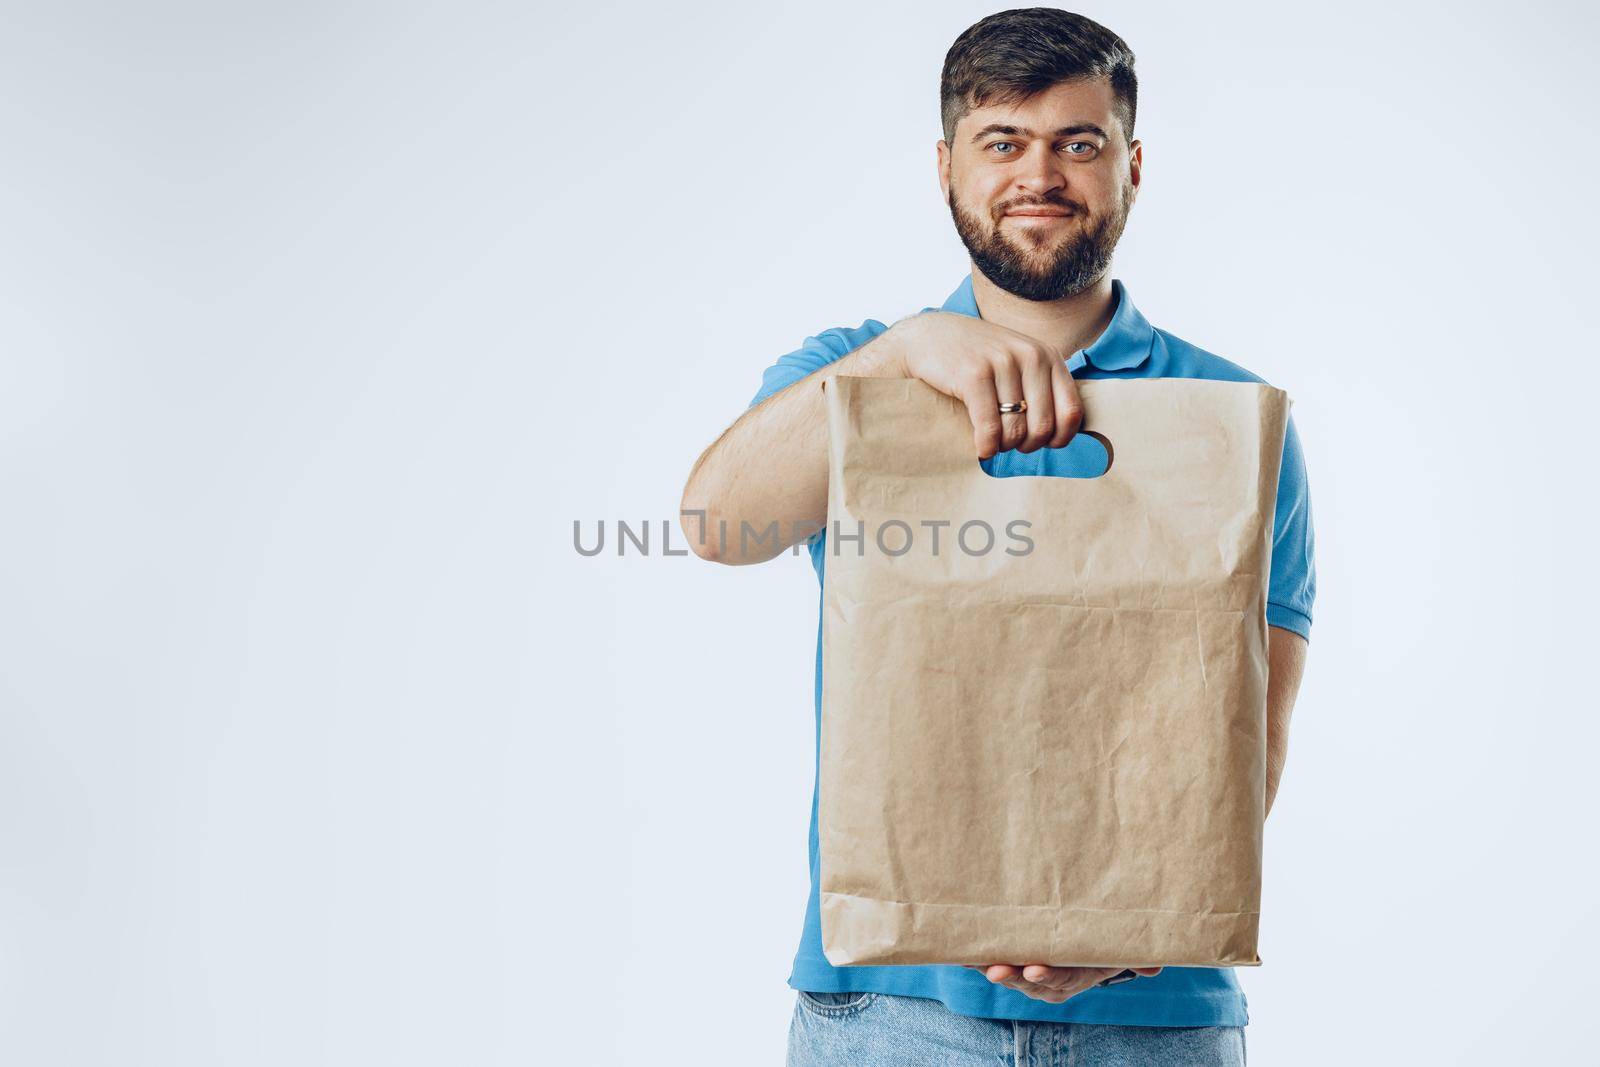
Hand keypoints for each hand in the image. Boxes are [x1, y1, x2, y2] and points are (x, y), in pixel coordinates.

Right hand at [877, 312, 1082, 459]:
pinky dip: (986, 446)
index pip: (1071, 411)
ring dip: (1003, 447)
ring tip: (992, 442)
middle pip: (1043, 427)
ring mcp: (1002, 363)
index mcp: (1048, 356)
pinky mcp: (974, 374)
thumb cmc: (977, 358)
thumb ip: (1042, 388)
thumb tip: (1064, 435)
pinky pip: (989, 428)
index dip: (1059, 438)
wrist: (929, 337)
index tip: (1042, 444)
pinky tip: (980, 447)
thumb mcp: (1018, 363)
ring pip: (1015, 431)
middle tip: (1010, 444)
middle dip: (1026, 446)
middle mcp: (1031, 356)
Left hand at [965, 963, 1163, 1003]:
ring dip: (989, 967)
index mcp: (1073, 978)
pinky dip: (976, 958)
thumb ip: (1133, 958)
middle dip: (1012, 976)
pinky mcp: (1009, 964)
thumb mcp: (1118, 952)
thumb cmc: (1099, 945)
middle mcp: (1047, 982)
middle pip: (1029, 981)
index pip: (1060, 980)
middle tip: (997, 970)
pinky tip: (960, 953)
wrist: (1080, 948)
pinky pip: (992, 962)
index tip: (1034, 970)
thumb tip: (1155, 967)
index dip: (1047, 976)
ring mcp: (1026, 975)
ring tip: (974, 961)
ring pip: (1008, 974)